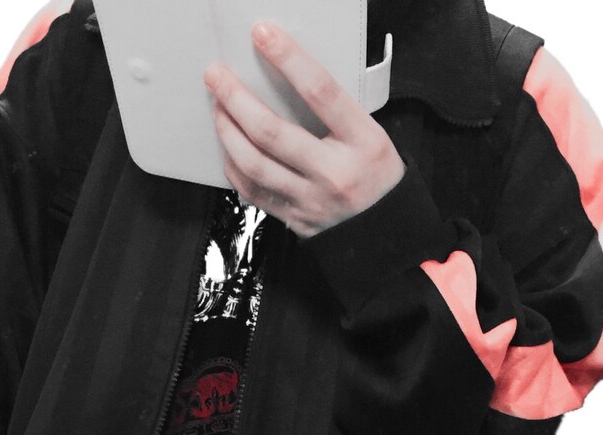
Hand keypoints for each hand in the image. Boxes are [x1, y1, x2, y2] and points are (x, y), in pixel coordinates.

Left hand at [203, 21, 404, 237]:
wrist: (385, 230)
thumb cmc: (375, 174)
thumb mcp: (371, 133)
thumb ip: (334, 111)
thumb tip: (288, 75)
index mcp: (362, 141)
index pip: (320, 91)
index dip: (288, 59)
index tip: (264, 35)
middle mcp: (334, 173)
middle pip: (272, 132)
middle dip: (236, 99)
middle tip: (217, 76)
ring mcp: (311, 200)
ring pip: (254, 164)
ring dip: (228, 131)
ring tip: (218, 107)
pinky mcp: (295, 219)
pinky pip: (254, 191)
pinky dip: (235, 166)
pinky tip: (229, 146)